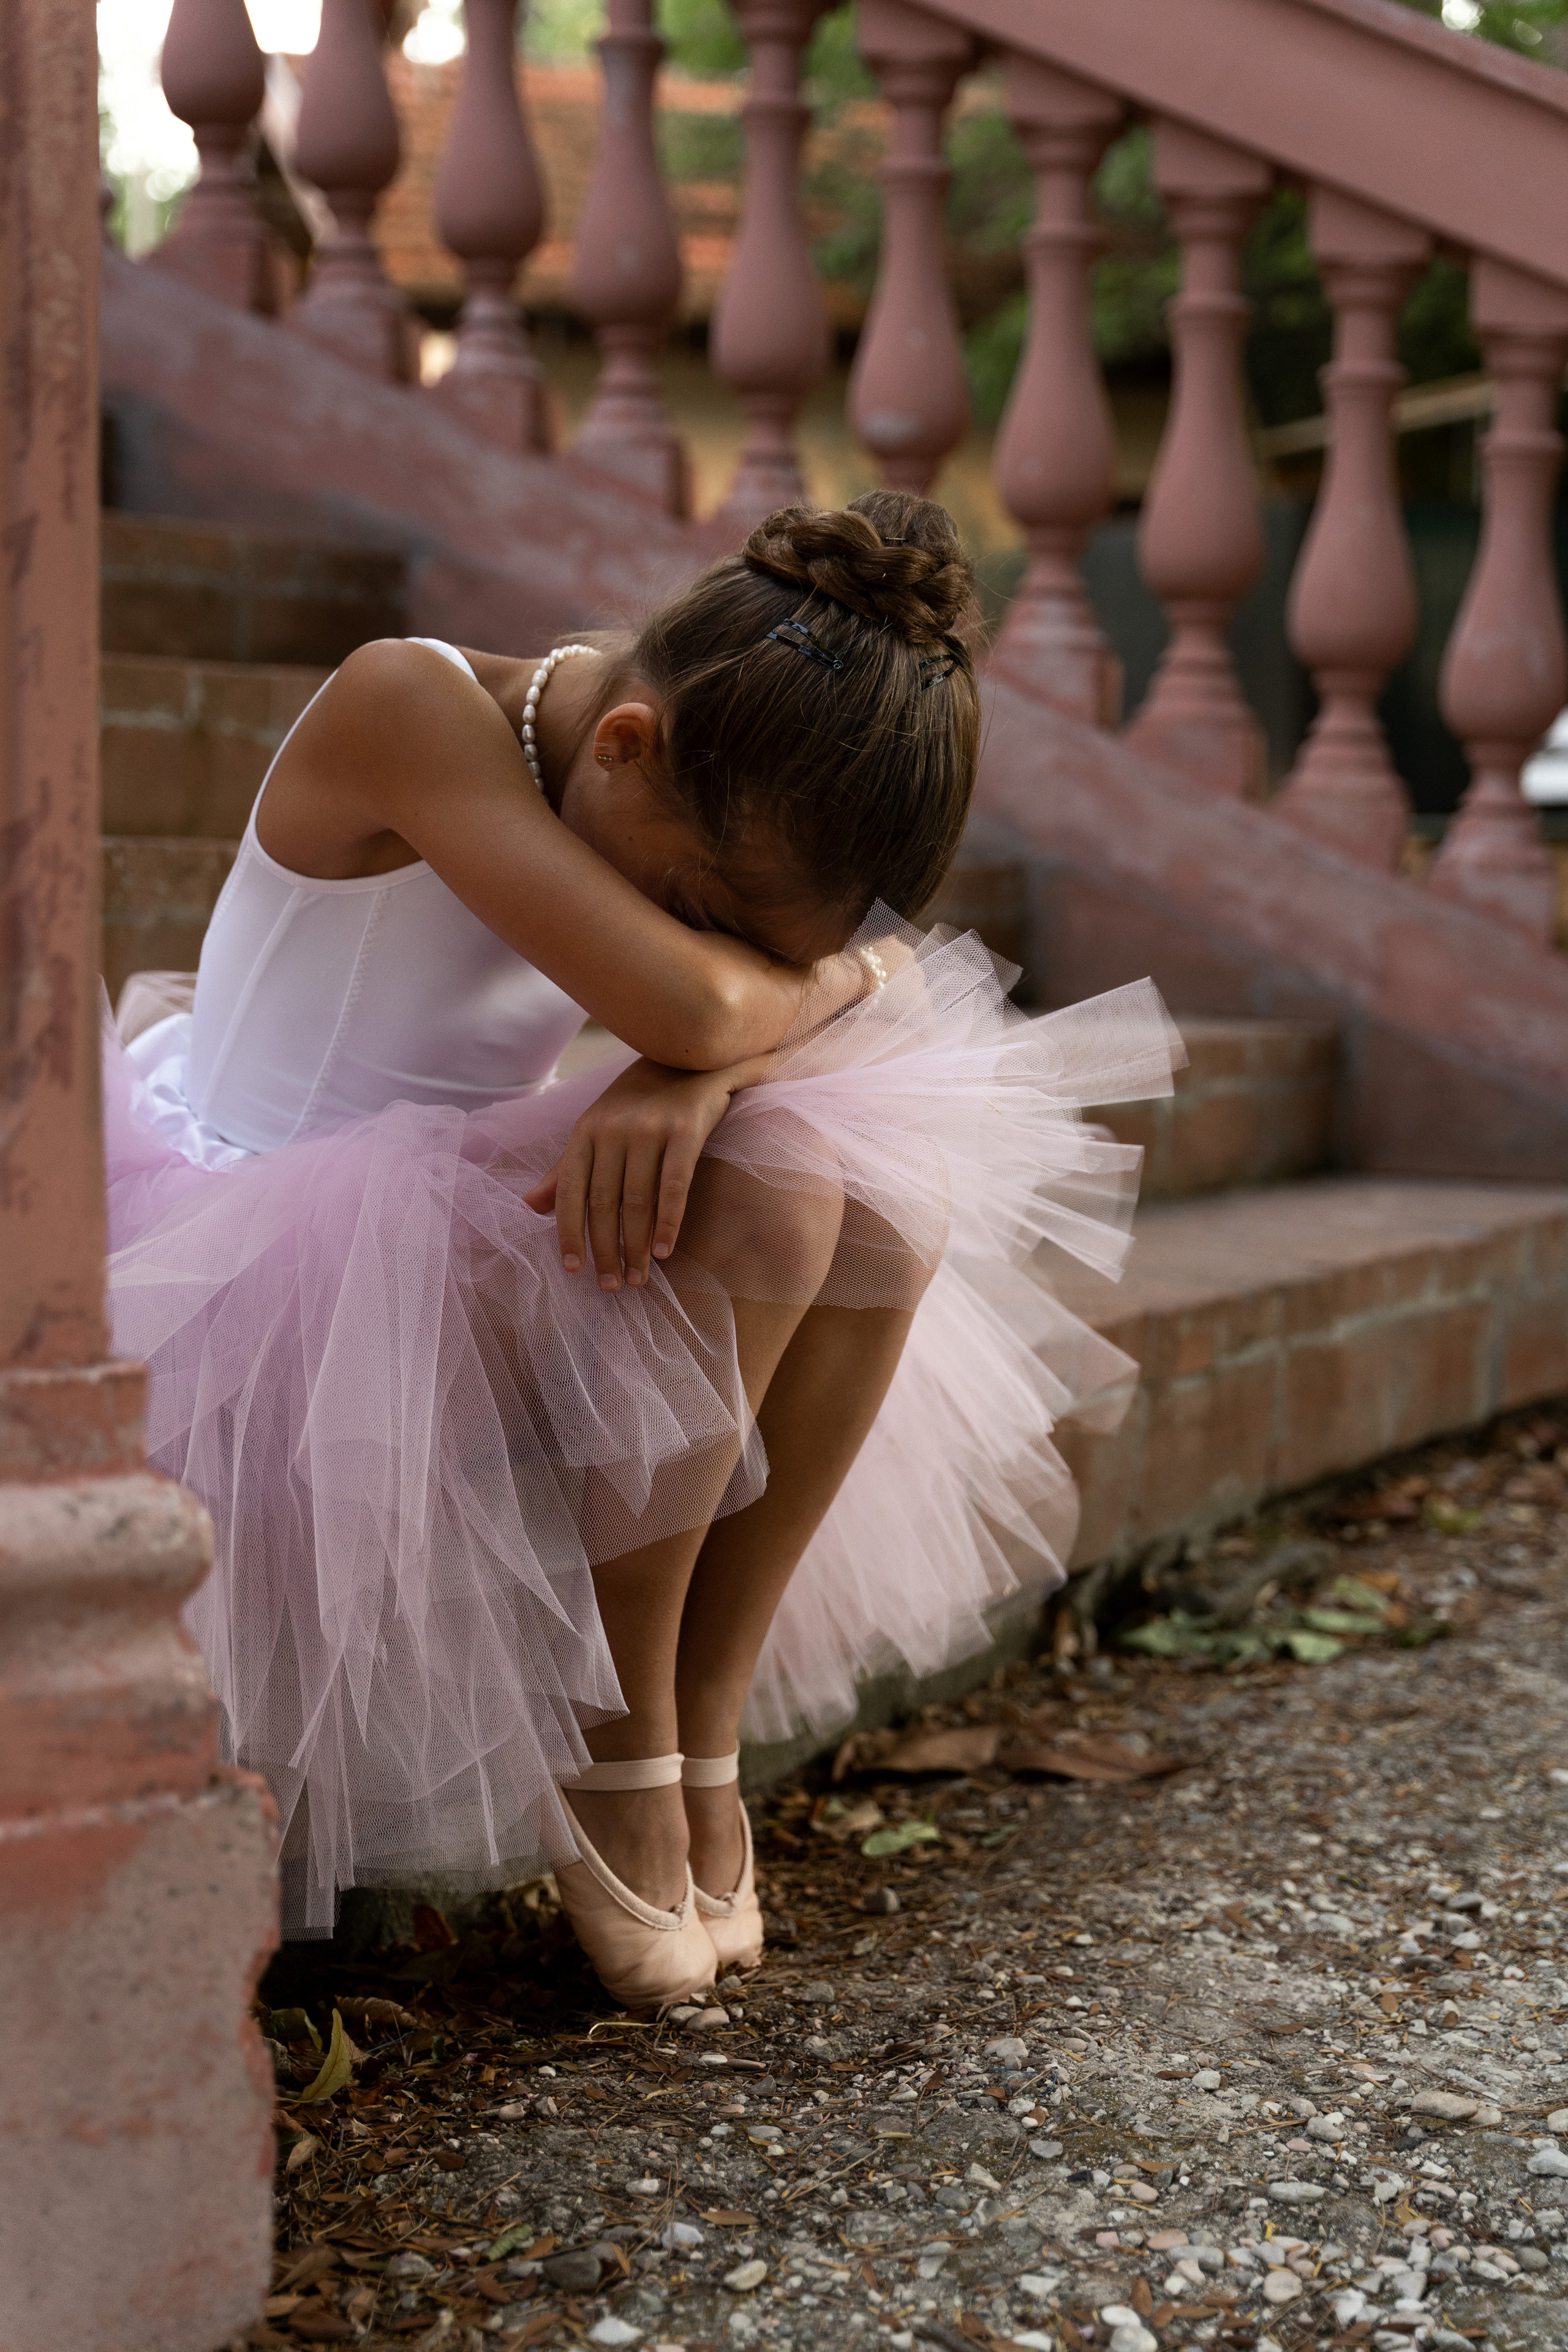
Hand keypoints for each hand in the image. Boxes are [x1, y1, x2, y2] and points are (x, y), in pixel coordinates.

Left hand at [523, 1056, 758, 1290]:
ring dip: (637, 1247)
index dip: (569, 1234)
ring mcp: (649, 1130)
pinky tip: (665, 1252)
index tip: (573, 1271)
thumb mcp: (596, 1129)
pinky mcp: (685, 1130)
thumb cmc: (638, 1101)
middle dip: (605, 1251)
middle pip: (603, 1204)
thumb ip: (566, 1171)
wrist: (689, 1055)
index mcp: (585, 1132)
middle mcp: (613, 1130)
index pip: (570, 1193)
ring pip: (637, 1201)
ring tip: (639, 1279)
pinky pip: (674, 1186)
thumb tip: (529, 1206)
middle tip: (611, 1287)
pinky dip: (669, 1223)